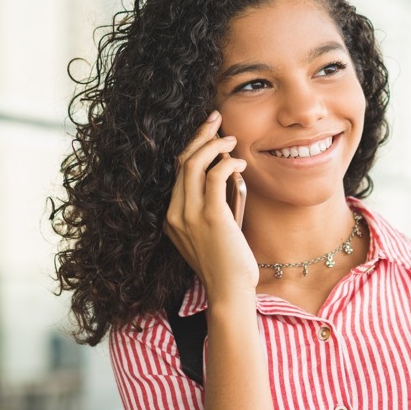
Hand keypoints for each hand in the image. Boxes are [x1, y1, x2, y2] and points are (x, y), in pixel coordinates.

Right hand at [164, 112, 257, 299]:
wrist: (229, 291)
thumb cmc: (226, 263)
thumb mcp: (210, 232)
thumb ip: (211, 206)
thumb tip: (225, 174)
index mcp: (170, 216)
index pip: (176, 171)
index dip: (191, 146)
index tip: (206, 130)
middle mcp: (175, 213)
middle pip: (182, 161)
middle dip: (199, 135)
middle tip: (215, 118)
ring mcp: (189, 215)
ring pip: (195, 164)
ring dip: (214, 145)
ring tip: (231, 139)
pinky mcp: (211, 217)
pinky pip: (216, 176)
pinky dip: (228, 163)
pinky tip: (240, 163)